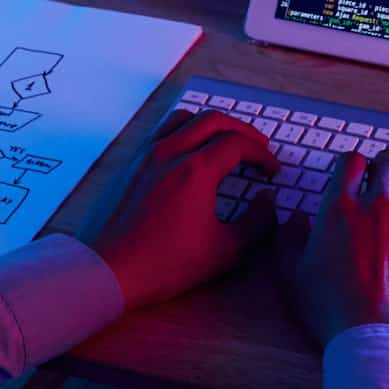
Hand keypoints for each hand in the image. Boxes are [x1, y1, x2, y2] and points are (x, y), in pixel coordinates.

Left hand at [92, 109, 280, 309]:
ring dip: (213, 124)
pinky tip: (192, 149)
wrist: (115, 270)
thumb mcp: (226, 250)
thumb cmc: (169, 263)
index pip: (238, 144)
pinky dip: (186, 129)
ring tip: (228, 142)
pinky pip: (164, 130)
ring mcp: (149, 155)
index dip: (262, 155)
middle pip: (215, 120)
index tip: (273, 172)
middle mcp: (172, 152)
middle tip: (260, 149)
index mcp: (196, 170)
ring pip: (187, 118)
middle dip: (244, 131)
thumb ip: (257, 221)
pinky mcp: (135, 164)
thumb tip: (267, 199)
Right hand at [276, 149, 388, 346]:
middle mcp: (379, 206)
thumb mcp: (292, 276)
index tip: (354, 172)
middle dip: (386, 164)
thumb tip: (292, 218)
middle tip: (386, 173)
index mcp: (341, 209)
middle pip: (388, 163)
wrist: (378, 335)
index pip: (350, 162)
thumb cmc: (332, 310)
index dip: (353, 164)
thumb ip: (288, 241)